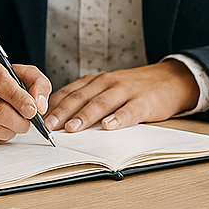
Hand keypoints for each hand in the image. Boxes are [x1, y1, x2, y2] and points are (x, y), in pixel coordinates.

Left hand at [44, 60, 199, 132]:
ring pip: (101, 103)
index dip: (52, 106)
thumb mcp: (106, 89)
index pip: (68, 92)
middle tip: (48, 126)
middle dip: (62, 112)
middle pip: (80, 98)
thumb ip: (87, 99)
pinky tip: (109, 126)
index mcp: (94, 81)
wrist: (169, 80)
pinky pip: (129, 110)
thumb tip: (59, 119)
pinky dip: (118, 118)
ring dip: (85, 116)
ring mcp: (125, 91)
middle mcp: (106, 83)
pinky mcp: (144, 101)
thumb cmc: (132, 89)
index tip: (38, 118)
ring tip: (72, 128)